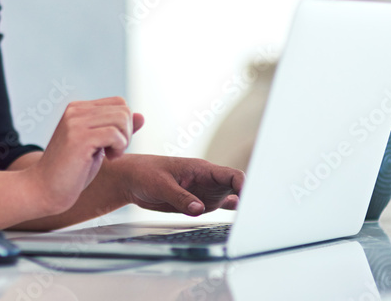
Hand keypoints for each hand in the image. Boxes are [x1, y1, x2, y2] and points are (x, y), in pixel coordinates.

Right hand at [27, 97, 144, 214]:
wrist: (44, 190)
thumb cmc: (70, 172)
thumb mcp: (98, 146)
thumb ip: (117, 129)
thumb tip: (141, 116)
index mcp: (77, 109)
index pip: (119, 103)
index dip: (125, 125)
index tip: (114, 144)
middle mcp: (75, 111)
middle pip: (123, 109)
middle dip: (127, 133)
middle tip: (114, 152)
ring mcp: (76, 123)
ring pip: (122, 119)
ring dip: (124, 141)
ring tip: (110, 155)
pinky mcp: (79, 138)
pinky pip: (115, 134)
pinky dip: (119, 148)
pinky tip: (108, 159)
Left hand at [107, 154, 243, 215]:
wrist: (132, 180)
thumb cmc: (144, 173)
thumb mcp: (160, 184)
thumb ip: (180, 197)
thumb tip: (199, 209)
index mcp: (201, 169)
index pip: (232, 175)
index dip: (245, 185)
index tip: (251, 199)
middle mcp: (208, 181)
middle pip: (238, 188)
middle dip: (250, 198)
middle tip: (259, 215)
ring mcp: (206, 192)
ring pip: (233, 198)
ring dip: (244, 207)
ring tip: (254, 221)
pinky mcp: (200, 203)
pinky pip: (221, 207)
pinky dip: (232, 212)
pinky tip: (241, 219)